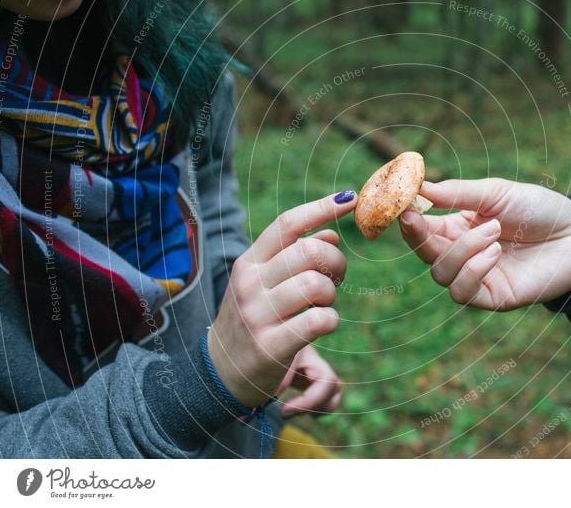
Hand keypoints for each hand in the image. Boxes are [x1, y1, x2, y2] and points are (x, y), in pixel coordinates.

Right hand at [208, 191, 355, 408]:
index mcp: (249, 262)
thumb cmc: (255, 319)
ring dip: (332, 294)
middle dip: (336, 262)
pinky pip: (318, 321)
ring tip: (323, 304)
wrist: (220, 371)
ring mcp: (257, 316)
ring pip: (316, 285)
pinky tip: (322, 325)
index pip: (287, 224)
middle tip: (336, 278)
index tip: (349, 199)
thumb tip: (330, 234)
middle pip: (309, 252)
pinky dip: (331, 321)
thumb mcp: (265, 283)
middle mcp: (250, 284)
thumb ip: (294, 257)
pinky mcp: (270, 347)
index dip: (321, 208)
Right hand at [400, 178, 570, 310]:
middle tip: (417, 217)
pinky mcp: (491, 297)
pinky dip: (473, 270)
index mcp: (457, 227)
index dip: (407, 219)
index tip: (401, 205)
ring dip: (461, 250)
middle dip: (418, 235)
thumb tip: (420, 186)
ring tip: (494, 231)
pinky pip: (462, 292)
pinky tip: (494, 253)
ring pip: (440, 273)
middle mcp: (461, 254)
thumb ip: (458, 193)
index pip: (420, 228)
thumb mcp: (496, 193)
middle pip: (423, 252)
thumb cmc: (537, 209)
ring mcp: (475, 277)